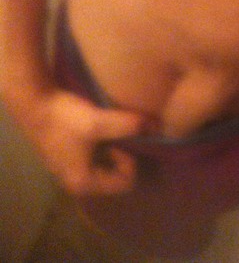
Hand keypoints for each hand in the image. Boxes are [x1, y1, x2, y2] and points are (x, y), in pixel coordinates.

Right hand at [12, 86, 146, 195]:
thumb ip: (128, 126)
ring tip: (112, 127)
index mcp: (84, 183)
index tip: (121, 140)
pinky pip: (97, 153)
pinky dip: (104, 141)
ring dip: (114, 145)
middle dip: (124, 152)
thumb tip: (157, 127)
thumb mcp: (98, 122)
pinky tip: (101, 124)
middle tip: (119, 131)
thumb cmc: (65, 119)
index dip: (130, 159)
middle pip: (117, 174)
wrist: (35, 102)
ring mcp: (72, 167)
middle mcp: (78, 181)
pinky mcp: (70, 153)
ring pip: (108, 162)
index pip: (126, 183)